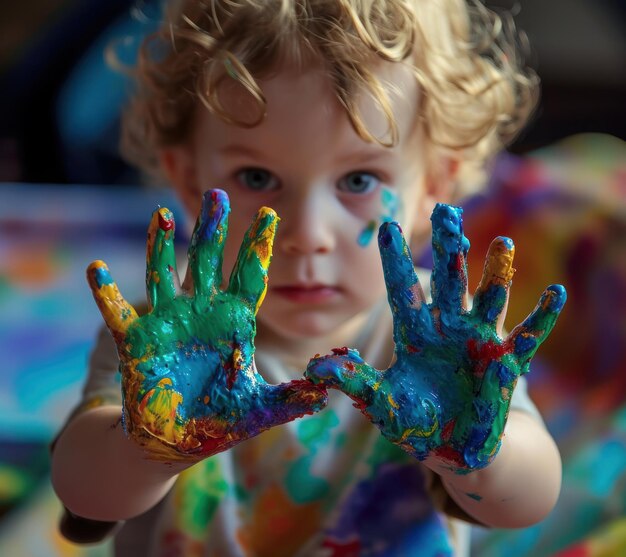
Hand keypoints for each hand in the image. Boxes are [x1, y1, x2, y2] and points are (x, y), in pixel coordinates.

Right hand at [87, 189, 326, 460]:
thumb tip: (328, 393)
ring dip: (160, 246)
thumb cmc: (219, 421)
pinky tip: (97, 269)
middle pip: (208, 263)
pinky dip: (107, 293)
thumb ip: (292, 398)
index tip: (270, 214)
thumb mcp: (260, 409)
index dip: (258, 247)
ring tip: (161, 214)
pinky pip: (117, 313)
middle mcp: (201, 314)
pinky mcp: (136, 342)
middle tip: (218, 195)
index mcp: (233, 323)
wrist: (175, 442)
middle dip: (213, 230)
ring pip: (164, 275)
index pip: (249, 277)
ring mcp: (167, 324)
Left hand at [306, 203, 565, 471]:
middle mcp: (447, 329)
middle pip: (447, 281)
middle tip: (445, 212)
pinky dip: (541, 318)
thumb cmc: (415, 421)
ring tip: (501, 243)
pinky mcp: (506, 363)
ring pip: (488, 299)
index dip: (393, 260)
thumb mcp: (382, 403)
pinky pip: (527, 336)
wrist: (452, 446)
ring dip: (495, 274)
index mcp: (415, 335)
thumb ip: (355, 383)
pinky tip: (555, 295)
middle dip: (447, 249)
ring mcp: (478, 342)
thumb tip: (315, 367)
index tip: (385, 226)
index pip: (402, 290)